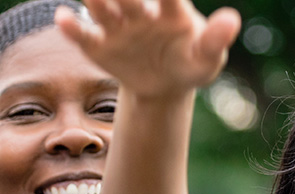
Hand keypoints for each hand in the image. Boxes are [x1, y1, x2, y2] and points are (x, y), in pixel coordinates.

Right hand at [55, 0, 240, 98]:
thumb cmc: (191, 63)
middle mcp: (142, 12)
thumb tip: (232, 20)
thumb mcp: (207, 57)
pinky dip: (72, 28)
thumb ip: (216, 39)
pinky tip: (62, 17)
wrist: (166, 84)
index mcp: (173, 10)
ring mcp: (119, 27)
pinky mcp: (100, 47)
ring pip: (103, 8)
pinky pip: (84, 36)